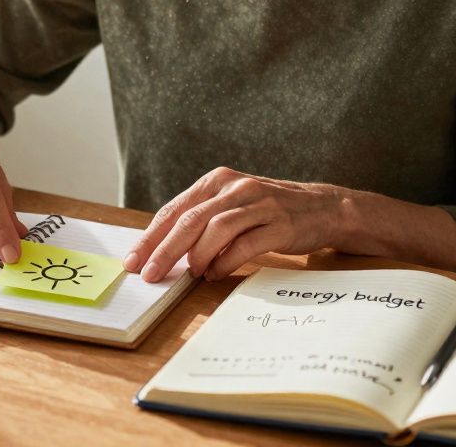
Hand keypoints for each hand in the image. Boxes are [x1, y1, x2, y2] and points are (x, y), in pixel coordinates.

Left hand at [124, 167, 347, 282]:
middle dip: (164, 250)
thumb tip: (161, 250)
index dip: (151, 237)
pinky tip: (216, 274)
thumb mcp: (231, 204)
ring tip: (190, 274)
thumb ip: (200, 220)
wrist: (321, 208)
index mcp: (217, 181)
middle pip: (190, 220)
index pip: (174, 210)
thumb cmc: (267, 211)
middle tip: (150, 274)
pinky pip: (245, 245)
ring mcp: (259, 204)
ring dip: (197, 256)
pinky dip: (225, 262)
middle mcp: (235, 188)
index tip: (134, 260)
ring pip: (216, 230)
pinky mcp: (279, 225)